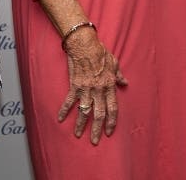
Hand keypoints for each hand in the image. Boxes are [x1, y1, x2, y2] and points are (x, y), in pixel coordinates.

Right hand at [57, 30, 127, 144]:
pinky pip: (69, 101)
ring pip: (84, 111)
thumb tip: (125, 83)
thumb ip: (119, 75)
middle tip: (94, 141)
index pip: (112, 109)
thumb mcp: (114, 63)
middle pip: (99, 114)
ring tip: (78, 135)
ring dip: (81, 124)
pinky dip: (64, 110)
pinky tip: (60, 119)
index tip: (108, 132)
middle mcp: (98, 90)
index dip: (111, 122)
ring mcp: (86, 88)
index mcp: (109, 85)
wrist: (84, 44)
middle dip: (96, 129)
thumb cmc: (100, 52)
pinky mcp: (75, 85)